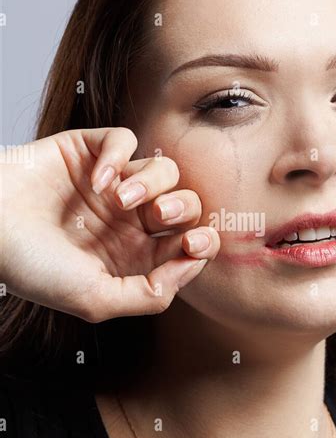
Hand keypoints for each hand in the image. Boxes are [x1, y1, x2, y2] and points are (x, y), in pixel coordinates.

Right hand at [0, 127, 219, 321]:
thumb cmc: (32, 266)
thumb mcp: (94, 298)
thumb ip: (148, 295)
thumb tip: (191, 269)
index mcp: (134, 255)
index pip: (187, 245)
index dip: (201, 243)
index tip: (192, 243)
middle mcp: (128, 220)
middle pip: (186, 205)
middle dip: (183, 209)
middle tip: (157, 217)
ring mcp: (112, 184)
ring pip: (164, 170)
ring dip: (151, 182)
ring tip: (119, 199)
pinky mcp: (90, 152)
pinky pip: (125, 139)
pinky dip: (117, 155)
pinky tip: (96, 180)